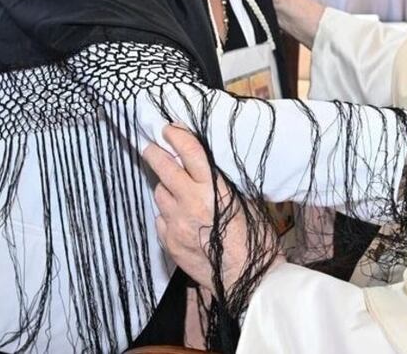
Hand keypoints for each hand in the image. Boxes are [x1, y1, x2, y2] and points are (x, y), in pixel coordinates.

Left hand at [143, 125, 281, 296]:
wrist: (248, 278)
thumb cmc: (255, 240)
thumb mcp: (245, 202)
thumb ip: (222, 183)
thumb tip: (206, 168)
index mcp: (214, 190)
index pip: (190, 153)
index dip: (177, 136)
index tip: (168, 128)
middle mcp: (191, 203)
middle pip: (163, 168)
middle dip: (154, 152)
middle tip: (151, 146)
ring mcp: (177, 224)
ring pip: (159, 193)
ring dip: (165, 188)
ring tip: (176, 191)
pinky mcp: (170, 242)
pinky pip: (160, 219)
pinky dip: (167, 215)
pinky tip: (179, 218)